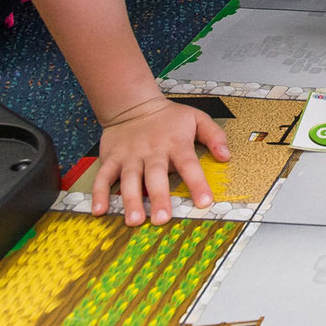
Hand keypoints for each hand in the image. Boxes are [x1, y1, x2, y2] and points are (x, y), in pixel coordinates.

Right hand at [90, 97, 228, 226]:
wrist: (132, 104)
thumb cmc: (168, 117)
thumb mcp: (197, 118)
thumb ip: (214, 136)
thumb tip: (226, 156)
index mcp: (176, 143)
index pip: (189, 164)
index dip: (197, 183)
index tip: (204, 202)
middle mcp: (152, 151)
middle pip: (155, 176)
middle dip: (159, 198)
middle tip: (162, 219)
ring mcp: (129, 156)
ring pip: (129, 179)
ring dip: (130, 200)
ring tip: (134, 220)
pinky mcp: (111, 159)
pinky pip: (103, 177)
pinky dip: (99, 194)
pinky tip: (99, 210)